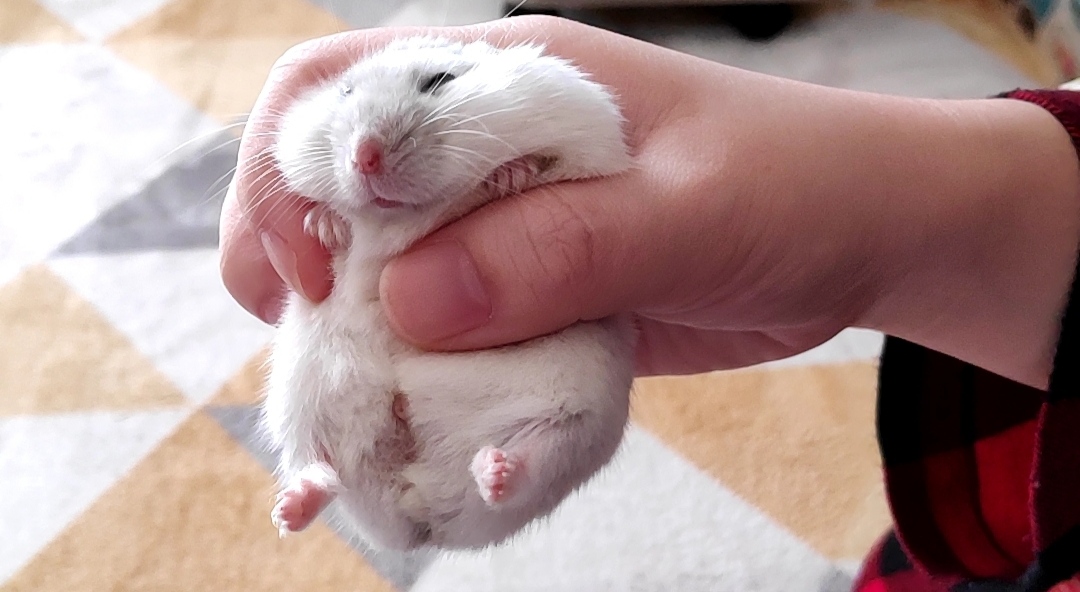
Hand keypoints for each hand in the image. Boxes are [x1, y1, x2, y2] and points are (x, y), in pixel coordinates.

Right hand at [220, 16, 1079, 385]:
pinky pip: (455, 336)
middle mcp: (487, 151)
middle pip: (335, 186)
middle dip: (296, 260)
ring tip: (347, 411)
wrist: (863, 237)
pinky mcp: (534, 293)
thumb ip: (559, 249)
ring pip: (388, 272)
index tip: (319, 274)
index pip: (344, 96)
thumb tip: (410, 302)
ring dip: (355, 339)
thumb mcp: (688, 212)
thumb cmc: (793, 187)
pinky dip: (428, 383)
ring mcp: (509, 226)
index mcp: (509, 84)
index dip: (294, 175)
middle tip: (303, 339)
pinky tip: (426, 430)